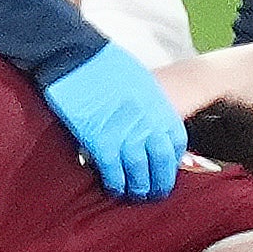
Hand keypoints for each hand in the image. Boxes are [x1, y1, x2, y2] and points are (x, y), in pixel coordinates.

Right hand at [40, 41, 185, 199]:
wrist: (76, 57)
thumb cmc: (105, 64)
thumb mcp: (141, 82)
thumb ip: (150, 106)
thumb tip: (150, 124)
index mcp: (159, 106)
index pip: (176, 144)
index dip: (172, 161)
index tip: (166, 169)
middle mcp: (147, 123)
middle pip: (161, 163)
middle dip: (159, 182)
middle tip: (153, 192)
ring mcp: (125, 134)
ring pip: (138, 172)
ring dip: (137, 188)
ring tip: (134, 194)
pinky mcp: (101, 142)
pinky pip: (113, 171)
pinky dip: (115, 183)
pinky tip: (114, 187)